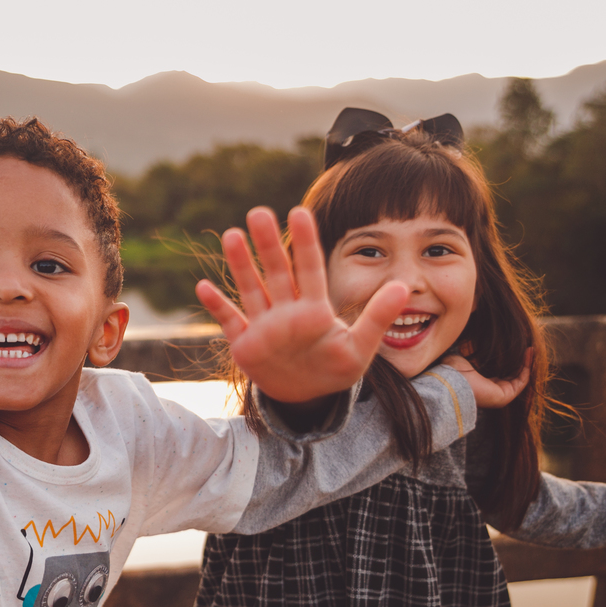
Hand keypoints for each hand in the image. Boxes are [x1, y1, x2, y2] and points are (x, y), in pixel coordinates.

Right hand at [196, 206, 407, 404]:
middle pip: (276, 271)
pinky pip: (229, 321)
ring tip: (232, 235)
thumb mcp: (361, 347)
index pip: (310, 268)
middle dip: (268, 243)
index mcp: (314, 309)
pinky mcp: (245, 343)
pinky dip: (217, 306)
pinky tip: (203, 286)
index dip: (306, 241)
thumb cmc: (335, 367)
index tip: (299, 211)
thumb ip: (378, 317)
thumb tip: (402, 287)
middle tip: (259, 212)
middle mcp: (286, 310)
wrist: (308, 396)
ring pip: (251, 289)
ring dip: (241, 264)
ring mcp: (263, 325)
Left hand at [442, 351, 530, 408]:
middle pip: (513, 377)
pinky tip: (529, 352)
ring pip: (520, 378)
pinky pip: (522, 380)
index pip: (500, 374)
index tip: (515, 347)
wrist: (451, 381)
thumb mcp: (462, 358)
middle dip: (521, 362)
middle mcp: (492, 391)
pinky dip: (527, 366)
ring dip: (527, 363)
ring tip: (531, 348)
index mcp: (482, 384)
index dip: (510, 361)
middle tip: (526, 347)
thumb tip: (466, 341)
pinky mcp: (506, 396)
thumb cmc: (452, 371)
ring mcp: (500, 395)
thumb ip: (468, 352)